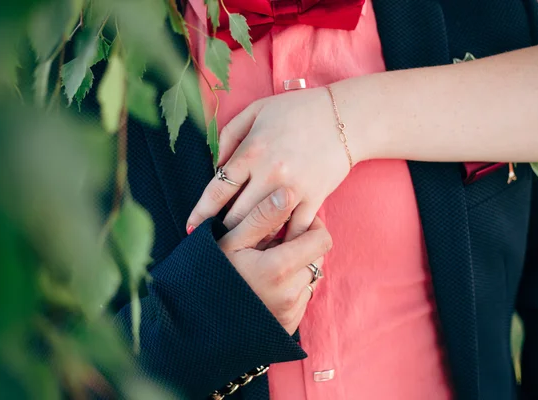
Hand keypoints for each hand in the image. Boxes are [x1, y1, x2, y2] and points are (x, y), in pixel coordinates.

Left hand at [188, 86, 353, 240]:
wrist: (345, 118)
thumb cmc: (298, 110)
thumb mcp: (257, 110)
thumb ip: (230, 135)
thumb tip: (214, 164)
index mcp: (252, 150)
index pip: (218, 189)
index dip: (201, 211)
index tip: (192, 227)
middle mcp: (270, 173)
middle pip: (236, 214)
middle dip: (223, 229)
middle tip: (215, 238)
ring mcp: (293, 189)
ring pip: (263, 226)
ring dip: (250, 238)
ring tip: (240, 248)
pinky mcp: (314, 199)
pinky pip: (295, 229)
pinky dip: (283, 239)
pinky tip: (274, 245)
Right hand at [218, 187, 331, 333]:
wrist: (196, 323)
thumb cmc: (210, 275)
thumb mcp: (230, 241)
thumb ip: (261, 216)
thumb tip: (287, 192)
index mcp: (279, 268)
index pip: (321, 239)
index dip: (312, 226)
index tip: (293, 223)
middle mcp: (291, 293)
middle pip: (318, 258)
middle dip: (302, 246)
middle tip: (275, 243)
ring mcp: (292, 311)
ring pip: (310, 277)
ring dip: (296, 268)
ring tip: (267, 266)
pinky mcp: (289, 324)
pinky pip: (301, 297)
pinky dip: (290, 288)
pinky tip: (266, 286)